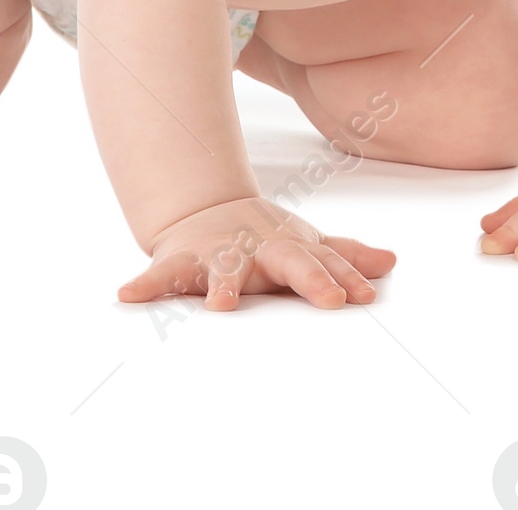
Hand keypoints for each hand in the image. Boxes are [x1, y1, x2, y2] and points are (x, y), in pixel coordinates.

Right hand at [117, 196, 396, 310]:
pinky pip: (159, 275)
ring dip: (222, 285)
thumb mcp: (303, 244)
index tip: (364, 298)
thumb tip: (389, 263)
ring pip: (222, 269)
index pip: (322, 263)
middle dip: (311, 278)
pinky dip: (143, 285)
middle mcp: (256, 249)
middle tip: (333, 300)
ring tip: (220, 306)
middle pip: (289, 261)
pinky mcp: (180, 261)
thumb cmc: (263, 239)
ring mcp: (218, 253)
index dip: (344, 278)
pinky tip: (128, 296)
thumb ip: (342, 256)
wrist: (205, 210)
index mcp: (287, 249)